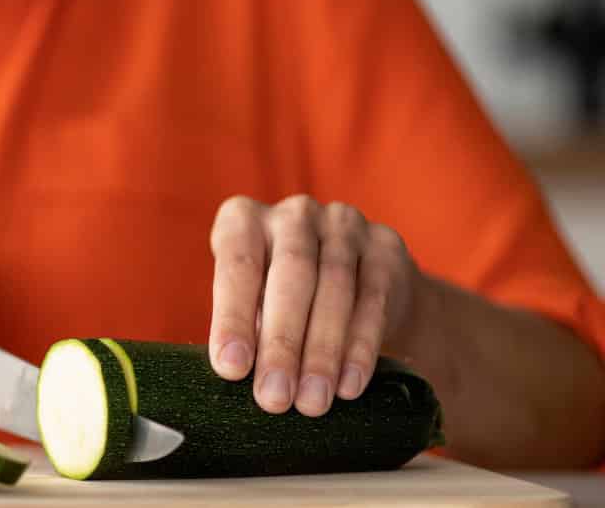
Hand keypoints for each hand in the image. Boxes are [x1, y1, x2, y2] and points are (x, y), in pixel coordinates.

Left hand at [208, 195, 422, 416]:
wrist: (357, 281)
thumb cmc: (280, 297)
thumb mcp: (253, 301)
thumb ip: (245, 327)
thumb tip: (234, 373)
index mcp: (244, 219)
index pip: (237, 266)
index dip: (233, 318)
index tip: (231, 369)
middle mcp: (293, 214)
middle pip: (290, 278)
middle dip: (281, 344)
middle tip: (274, 398)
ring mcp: (343, 225)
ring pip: (334, 290)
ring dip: (322, 353)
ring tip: (312, 402)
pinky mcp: (384, 247)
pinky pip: (373, 301)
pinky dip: (360, 347)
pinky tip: (348, 385)